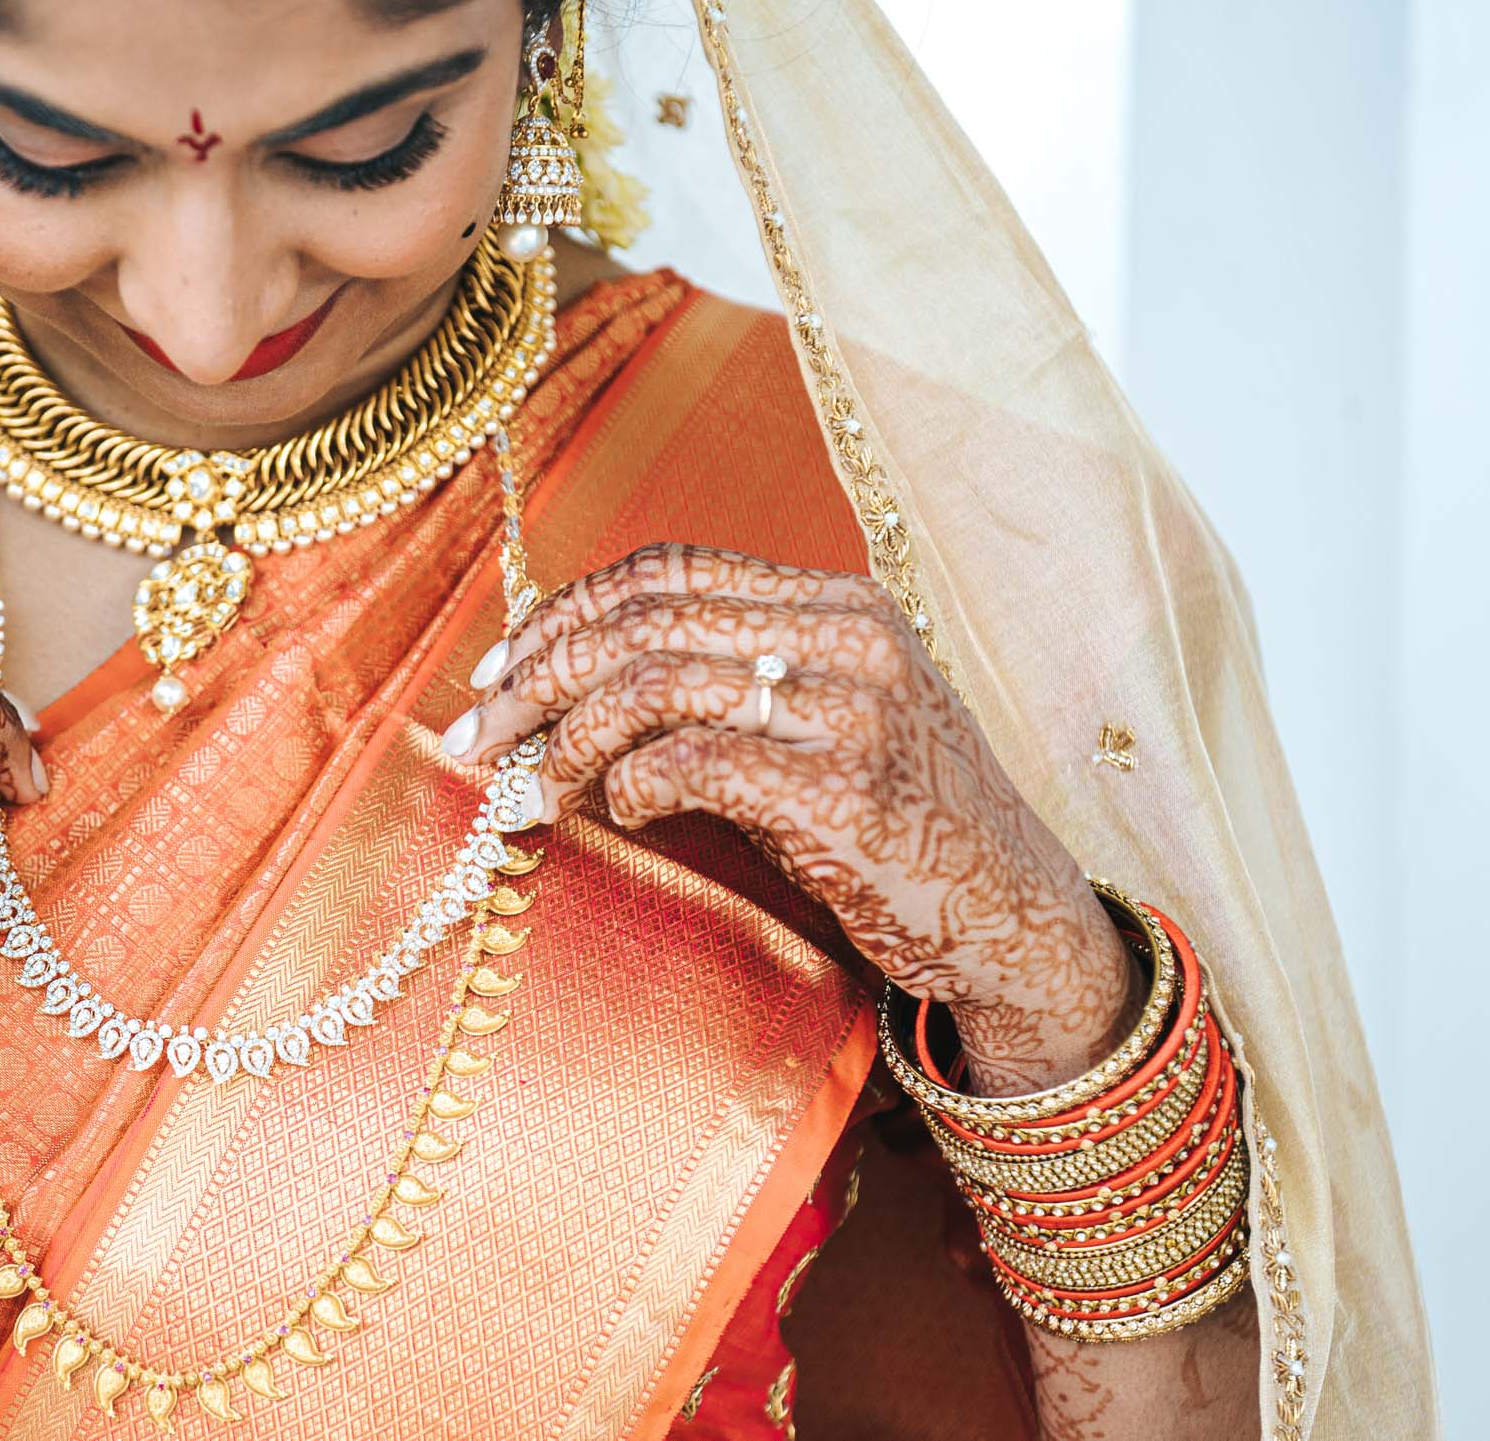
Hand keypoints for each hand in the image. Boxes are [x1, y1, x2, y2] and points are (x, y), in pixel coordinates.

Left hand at [444, 543, 1137, 1093]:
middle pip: (646, 620)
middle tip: (474, 732)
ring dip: (563, 738)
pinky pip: (693, 764)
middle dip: (537, 674)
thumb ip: (731, 679)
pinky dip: (627, 783)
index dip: (566, 609)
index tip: (500, 666)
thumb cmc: (899, 825)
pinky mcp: (845, 796)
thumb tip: (572, 679)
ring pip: (656, 683)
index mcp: (838, 602)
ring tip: (520, 789)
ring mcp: (854, 712)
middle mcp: (849, 638)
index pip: (667, 570)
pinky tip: (611, 810)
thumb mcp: (826, 719)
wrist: (1016, 918)